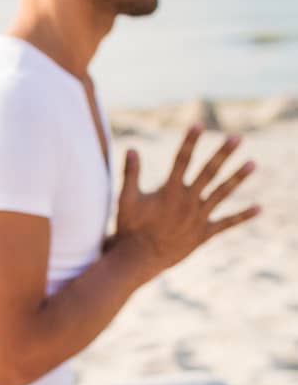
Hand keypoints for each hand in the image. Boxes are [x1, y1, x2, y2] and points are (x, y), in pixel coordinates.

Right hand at [112, 127, 259, 280]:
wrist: (139, 260)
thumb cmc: (130, 229)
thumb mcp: (126, 199)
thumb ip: (131, 173)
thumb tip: (132, 148)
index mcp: (170, 191)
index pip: (182, 159)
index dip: (190, 141)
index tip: (198, 124)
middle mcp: (188, 201)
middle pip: (209, 172)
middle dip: (223, 153)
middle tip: (237, 137)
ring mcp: (198, 217)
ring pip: (222, 193)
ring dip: (238, 178)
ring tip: (253, 163)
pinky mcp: (204, 233)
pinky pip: (226, 223)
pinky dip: (242, 216)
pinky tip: (259, 208)